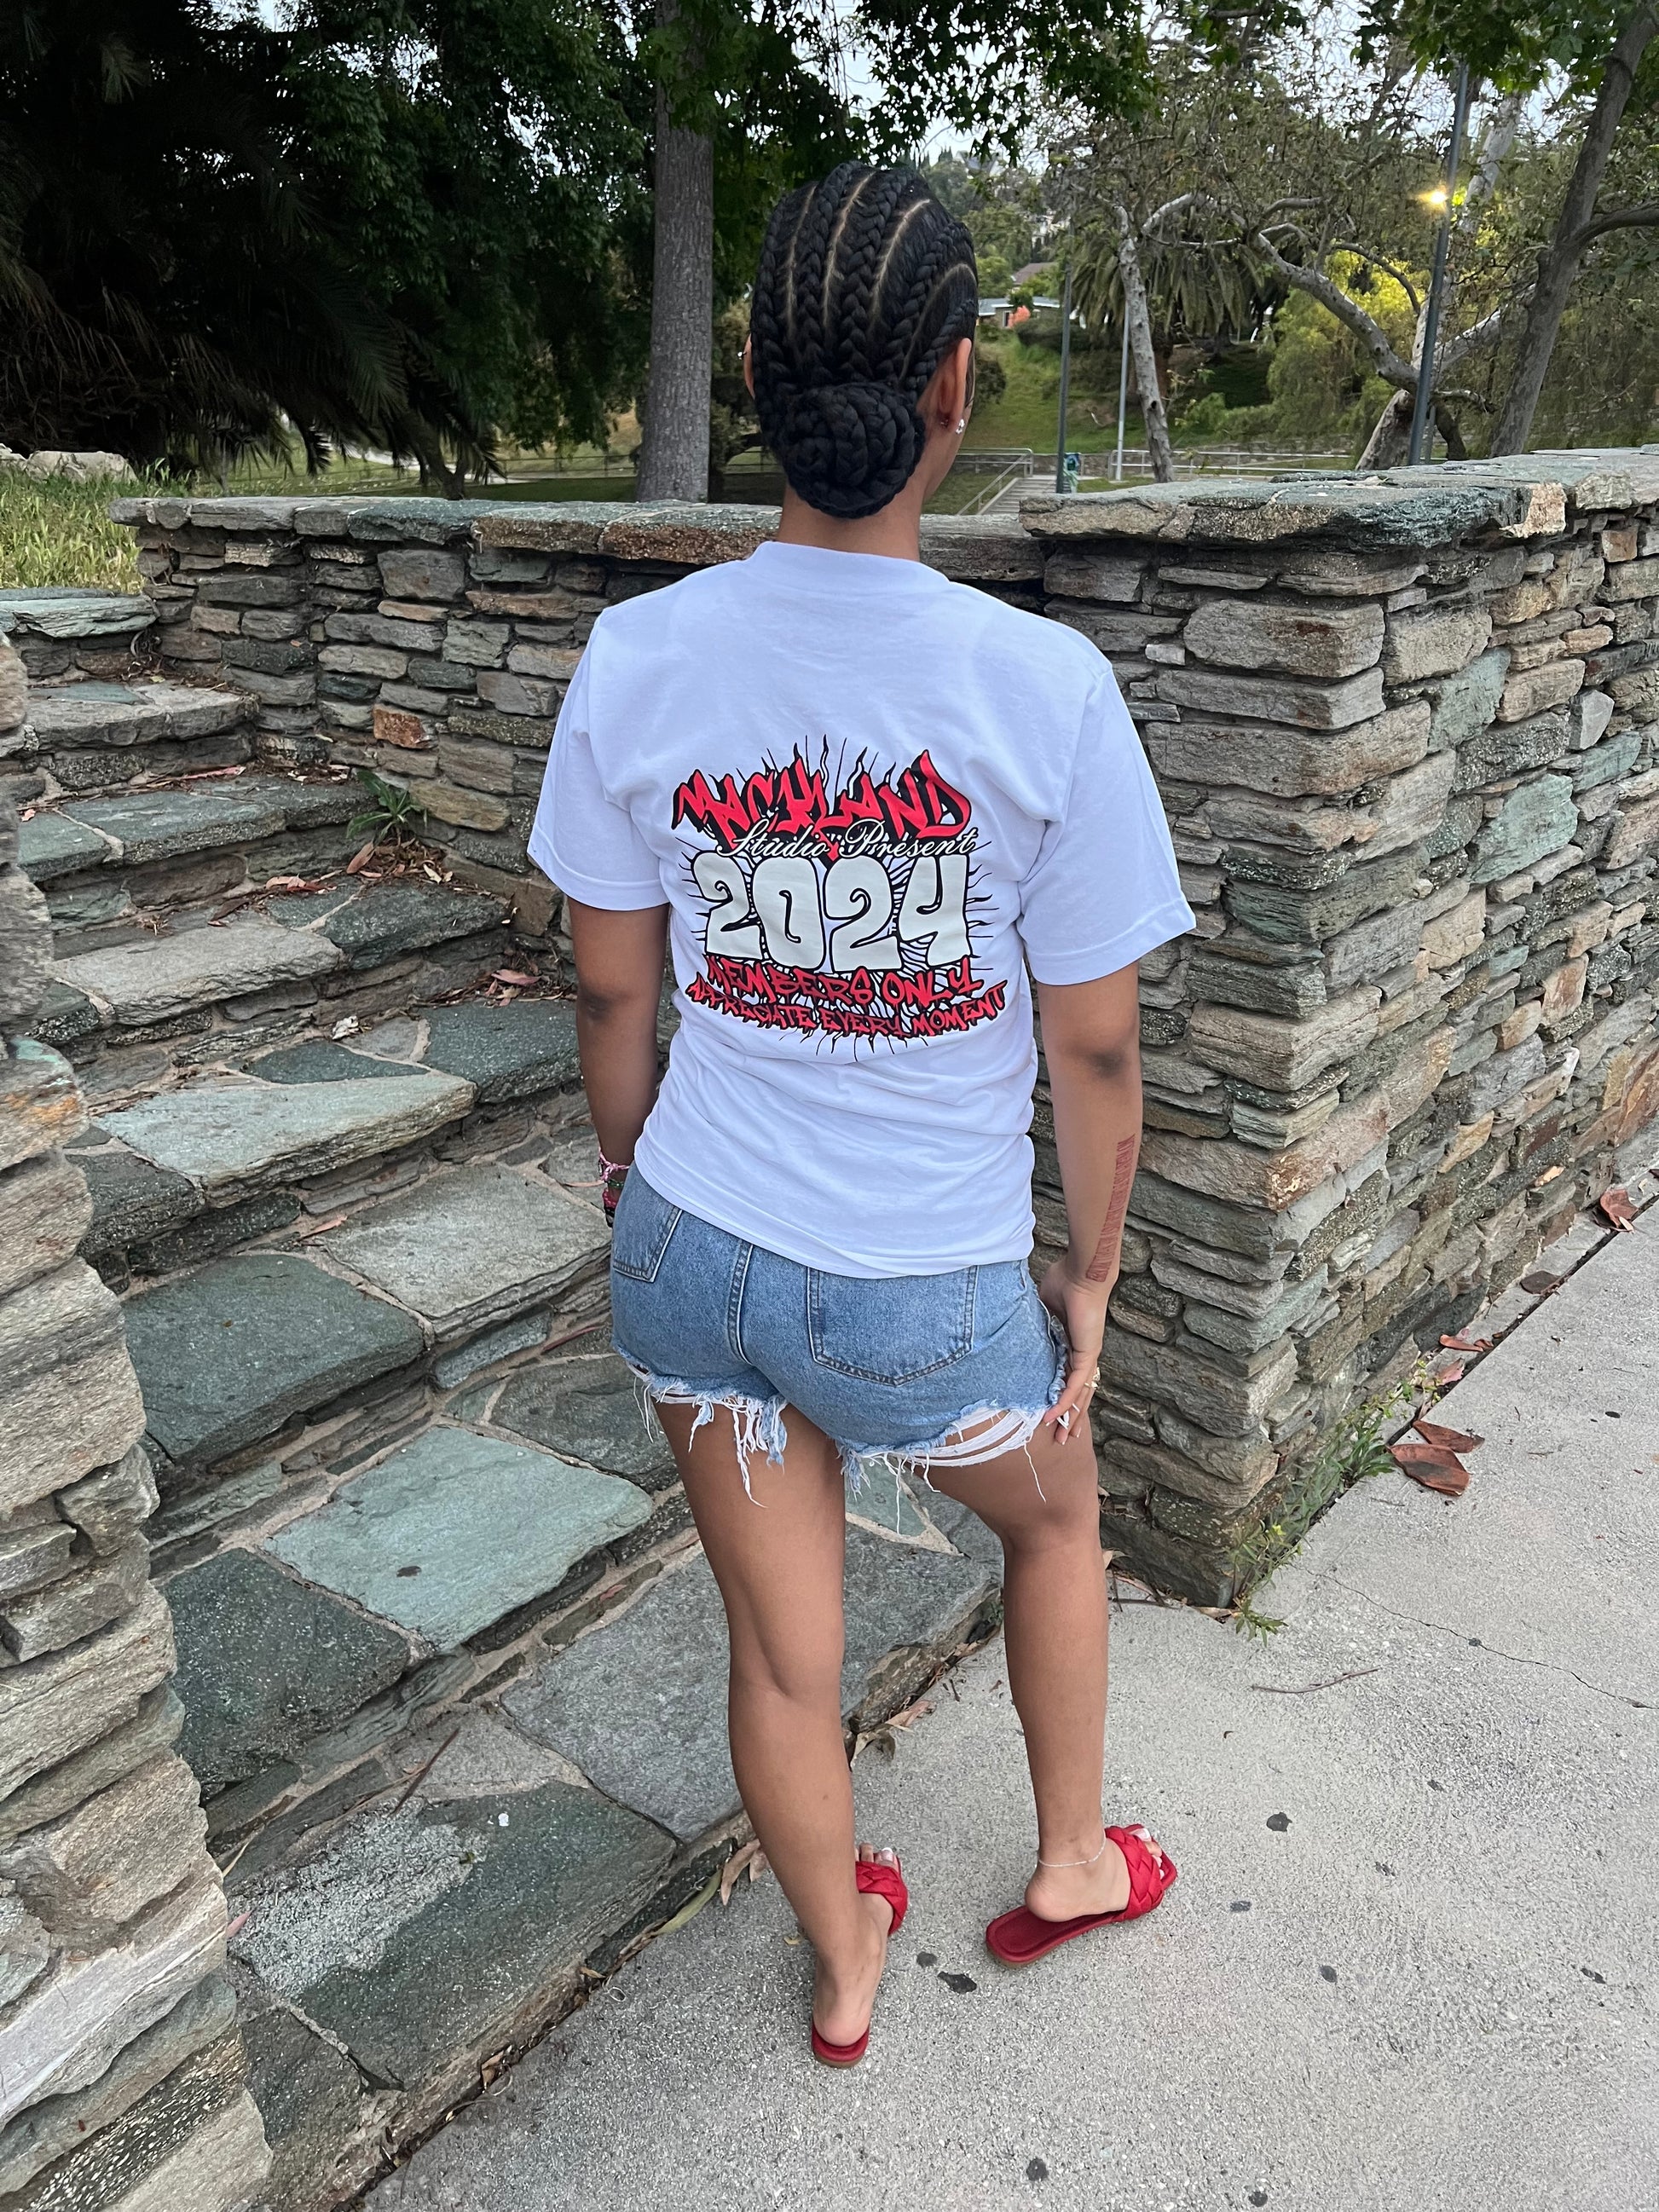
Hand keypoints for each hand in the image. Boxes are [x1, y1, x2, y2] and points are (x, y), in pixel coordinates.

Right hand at [1037, 1259, 1112, 1438]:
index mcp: (1072, 1345)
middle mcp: (1083, 1355)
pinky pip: (1074, 1384)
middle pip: (1079, 1394)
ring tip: (1061, 1437)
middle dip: (1070, 1418)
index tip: (1050, 1414)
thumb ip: (1032, 1324)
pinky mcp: (1086, 1355)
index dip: (1061, 1398)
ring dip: (1070, 1418)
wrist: (1080, 1274)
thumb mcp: (1041, 1310)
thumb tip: (1012, 1326)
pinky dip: (1064, 1402)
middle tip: (1061, 1438)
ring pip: (1080, 1395)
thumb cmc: (1063, 1283)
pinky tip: (1053, 1416)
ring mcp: (1087, 1356)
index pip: (1068, 1379)